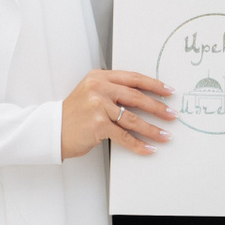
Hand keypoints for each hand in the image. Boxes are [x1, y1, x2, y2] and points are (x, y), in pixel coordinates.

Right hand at [61, 70, 175, 157]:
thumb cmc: (74, 114)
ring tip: (165, 134)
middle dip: (158, 107)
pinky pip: (124, 136)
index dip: (153, 84)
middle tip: (172, 114)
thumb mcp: (91, 93)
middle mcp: (99, 89)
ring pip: (133, 118)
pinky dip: (138, 144)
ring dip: (152, 129)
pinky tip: (149, 148)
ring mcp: (97, 106)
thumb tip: (143, 99)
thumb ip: (112, 91)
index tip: (168, 91)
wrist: (53, 129)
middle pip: (136, 97)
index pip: (133, 78)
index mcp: (99, 77)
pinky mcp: (98, 125)